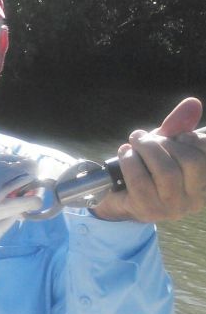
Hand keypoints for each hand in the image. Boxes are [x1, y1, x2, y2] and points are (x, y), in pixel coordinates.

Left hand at [93, 97, 205, 221]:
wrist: (117, 195)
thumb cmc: (147, 167)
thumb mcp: (164, 145)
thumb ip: (179, 126)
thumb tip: (192, 103)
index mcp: (205, 182)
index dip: (196, 140)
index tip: (178, 136)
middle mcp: (195, 199)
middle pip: (191, 162)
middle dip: (164, 143)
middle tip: (142, 137)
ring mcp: (173, 208)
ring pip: (166, 172)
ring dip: (146, 149)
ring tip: (133, 143)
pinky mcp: (148, 210)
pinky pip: (140, 181)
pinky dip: (130, 161)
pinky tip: (124, 154)